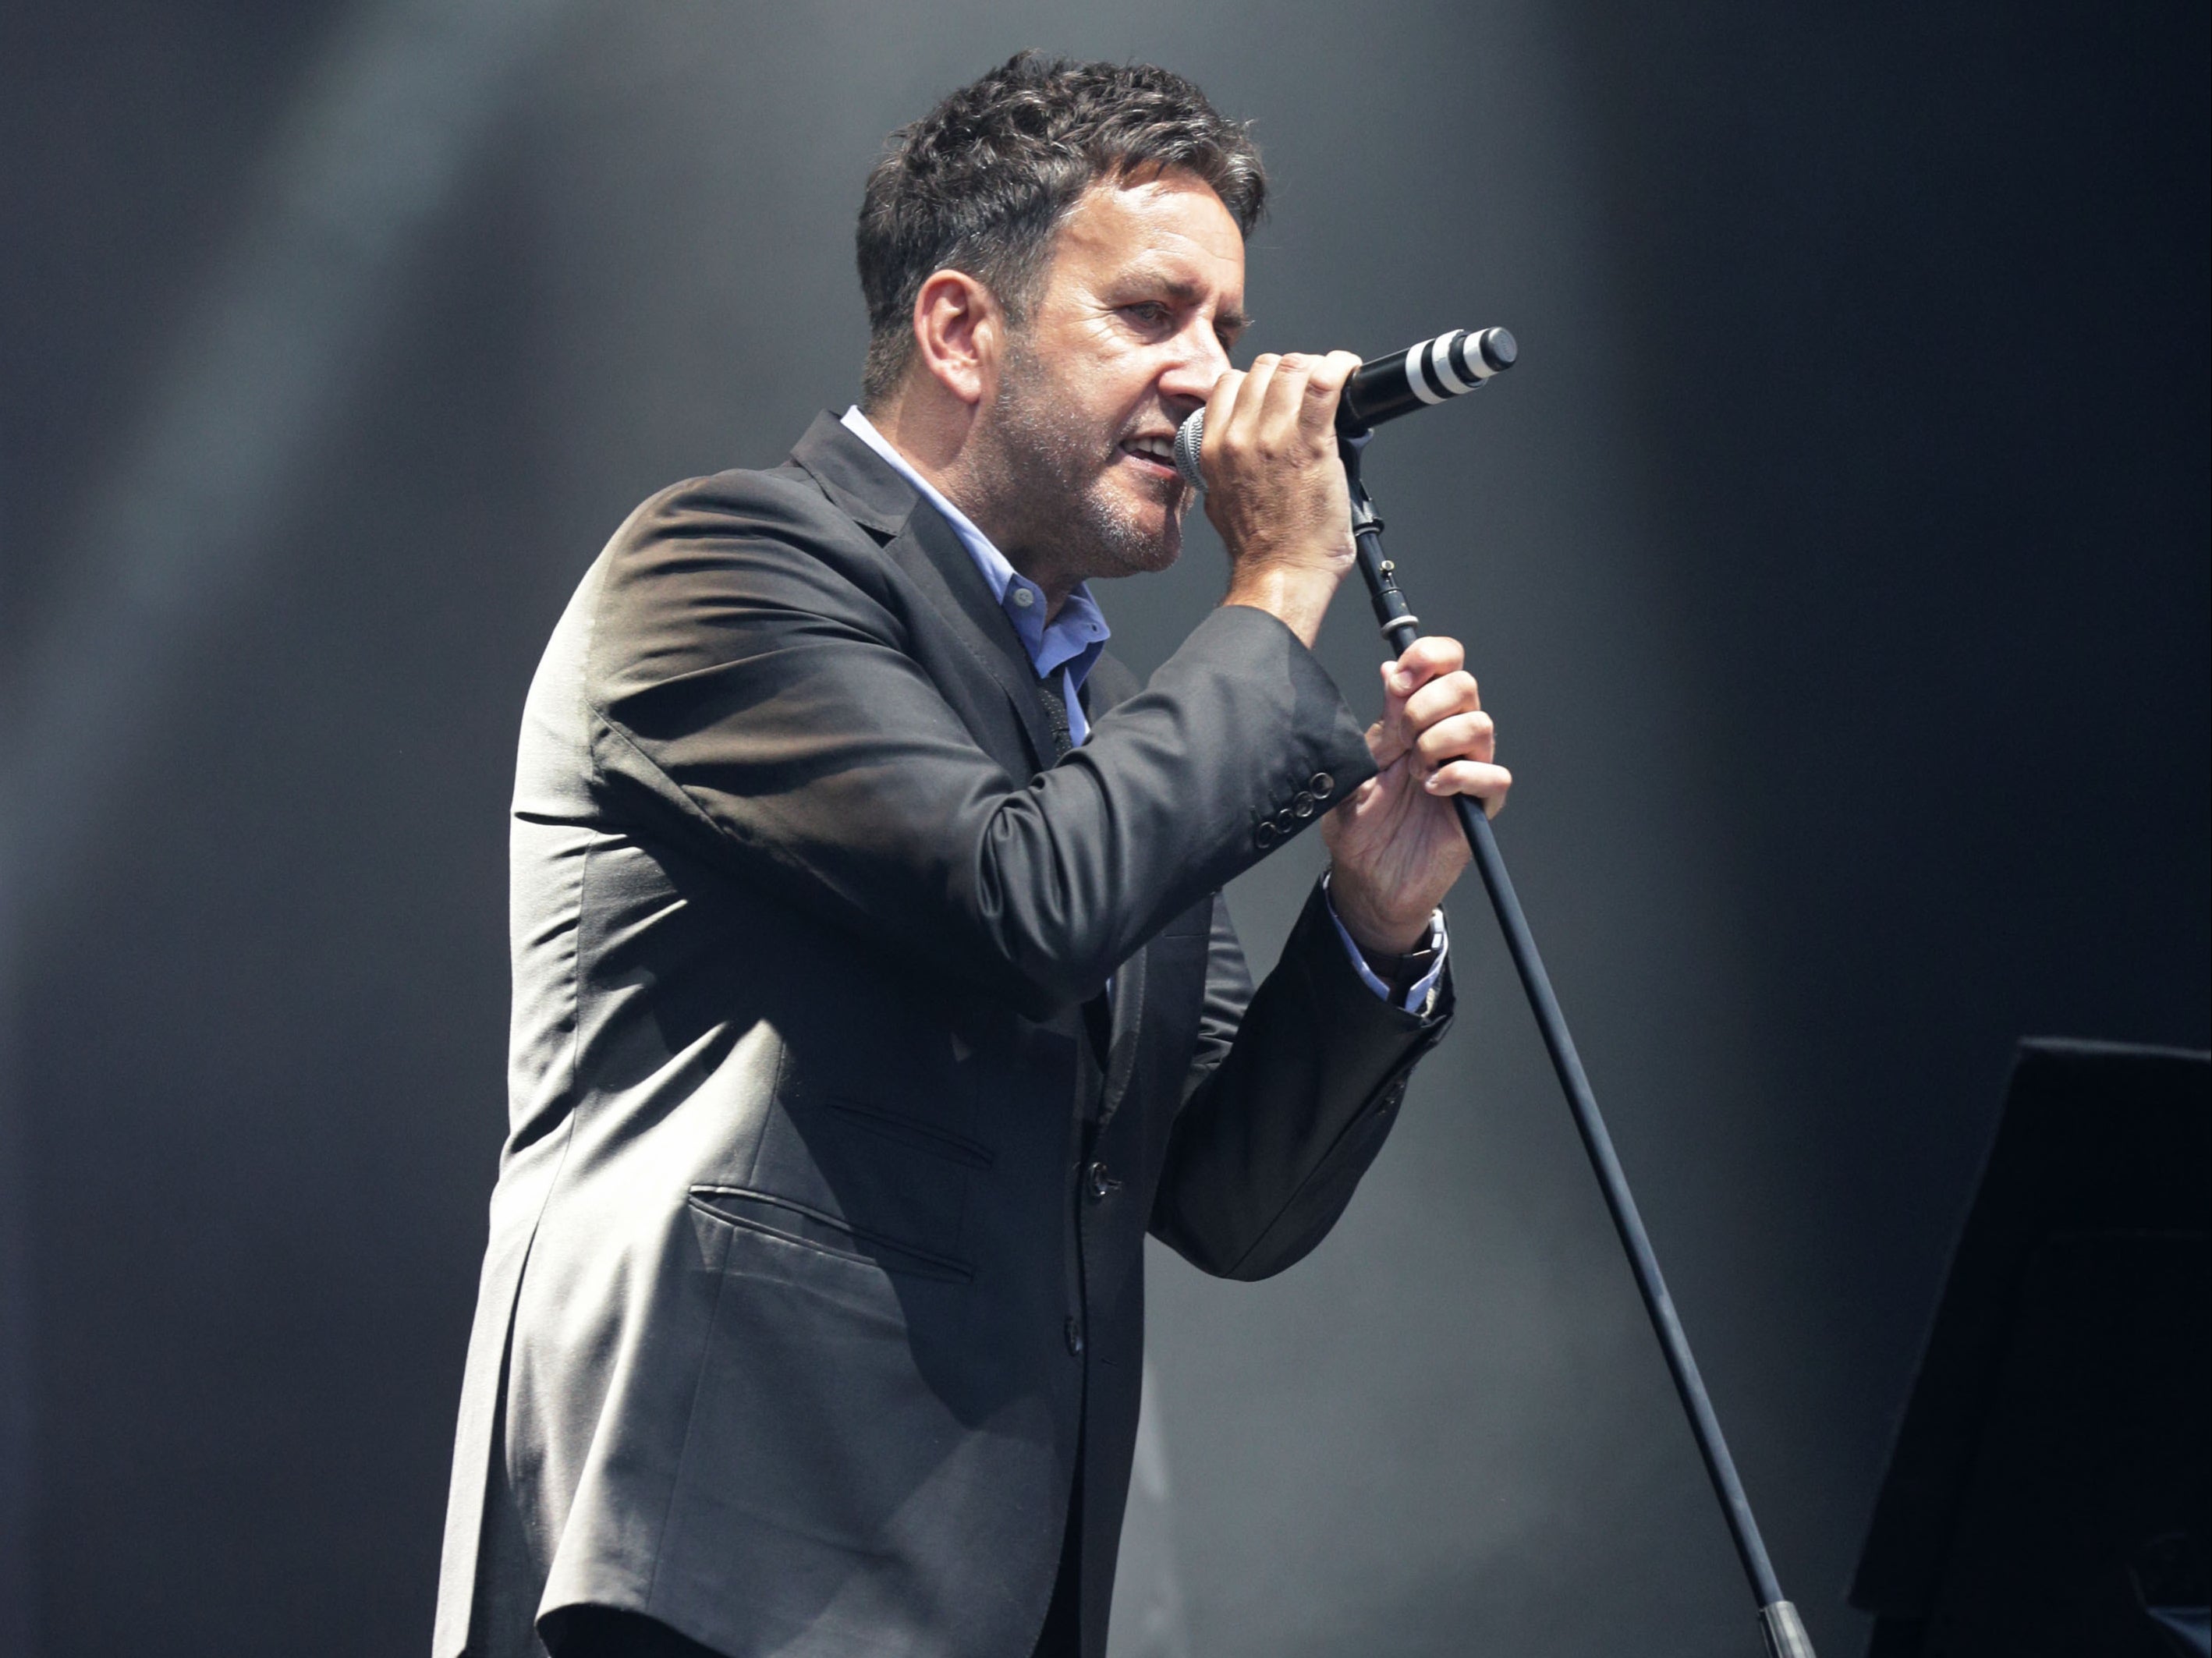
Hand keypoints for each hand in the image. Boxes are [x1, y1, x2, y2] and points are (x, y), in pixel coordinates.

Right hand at [1199, 350, 1365, 645]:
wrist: (1280, 574)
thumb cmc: (1258, 548)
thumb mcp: (1221, 498)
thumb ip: (1226, 466)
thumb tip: (1242, 451)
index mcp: (1215, 447)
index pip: (1230, 382)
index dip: (1259, 380)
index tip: (1280, 390)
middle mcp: (1240, 436)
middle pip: (1264, 367)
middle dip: (1290, 371)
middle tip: (1310, 390)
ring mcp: (1275, 437)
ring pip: (1292, 366)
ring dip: (1316, 367)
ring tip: (1331, 384)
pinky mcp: (1312, 444)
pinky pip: (1324, 384)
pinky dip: (1340, 368)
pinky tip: (1348, 372)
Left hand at [1321, 636, 1510, 954]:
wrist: (1366, 878)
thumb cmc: (1358, 826)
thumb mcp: (1357, 768)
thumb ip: (1379, 722)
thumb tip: (1390, 669)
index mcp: (1417, 718)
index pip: (1444, 664)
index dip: (1429, 657)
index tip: (1400, 679)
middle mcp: (1447, 736)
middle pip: (1465, 685)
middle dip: (1426, 706)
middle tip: (1401, 740)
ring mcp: (1466, 769)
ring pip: (1481, 725)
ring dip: (1439, 742)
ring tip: (1414, 772)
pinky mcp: (1479, 806)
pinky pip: (1493, 776)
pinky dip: (1460, 777)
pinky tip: (1432, 790)